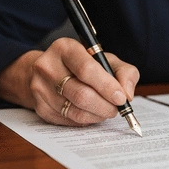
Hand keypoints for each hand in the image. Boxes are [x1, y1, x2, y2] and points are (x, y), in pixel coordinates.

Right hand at [0, 38, 139, 125]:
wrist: (48, 71)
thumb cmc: (82, 64)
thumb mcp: (105, 59)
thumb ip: (124, 72)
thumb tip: (127, 94)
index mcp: (65, 48)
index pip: (86, 70)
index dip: (107, 86)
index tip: (121, 98)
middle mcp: (48, 66)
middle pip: (81, 94)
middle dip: (105, 105)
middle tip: (116, 109)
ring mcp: (40, 88)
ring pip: (75, 111)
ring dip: (97, 115)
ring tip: (107, 111)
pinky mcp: (40, 107)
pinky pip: (69, 120)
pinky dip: (86, 120)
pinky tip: (92, 113)